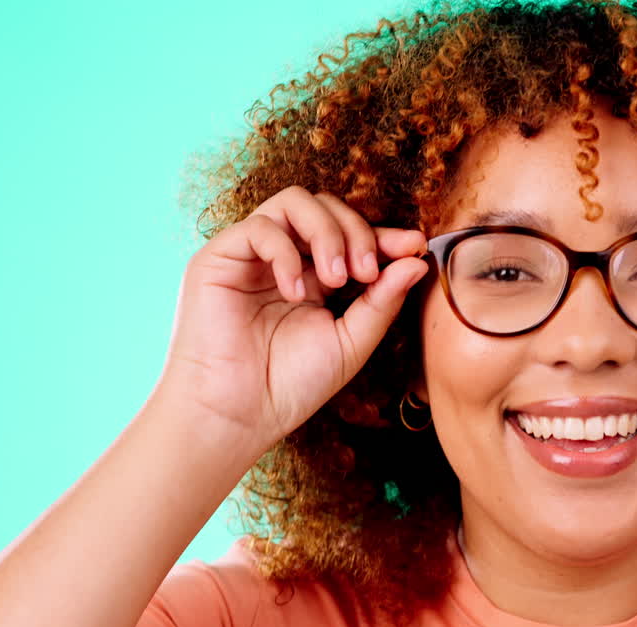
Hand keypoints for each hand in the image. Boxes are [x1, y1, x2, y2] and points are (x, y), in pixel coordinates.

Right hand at [155, 185, 427, 458]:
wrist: (237, 415)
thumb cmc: (291, 384)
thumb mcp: (352, 341)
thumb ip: (383, 300)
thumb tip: (418, 260)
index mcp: (316, 276)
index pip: (352, 235)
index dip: (385, 235)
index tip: (414, 246)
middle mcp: (284, 258)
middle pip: (326, 207)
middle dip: (357, 232)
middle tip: (366, 274)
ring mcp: (251, 255)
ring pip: (294, 202)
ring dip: (327, 233)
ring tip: (337, 279)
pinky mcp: (218, 258)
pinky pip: (259, 227)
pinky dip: (285, 253)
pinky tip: (296, 293)